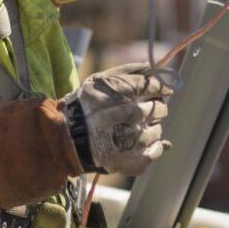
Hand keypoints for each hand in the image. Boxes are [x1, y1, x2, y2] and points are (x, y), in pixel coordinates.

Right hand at [62, 62, 173, 176]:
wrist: (67, 139)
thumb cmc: (83, 106)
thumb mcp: (100, 80)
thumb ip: (128, 71)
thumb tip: (151, 67)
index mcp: (126, 93)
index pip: (157, 87)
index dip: (160, 88)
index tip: (161, 90)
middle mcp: (134, 115)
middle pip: (161, 108)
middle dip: (153, 108)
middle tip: (139, 111)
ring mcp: (136, 139)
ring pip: (158, 129)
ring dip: (149, 128)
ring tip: (130, 129)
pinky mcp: (136, 160)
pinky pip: (156, 150)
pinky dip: (151, 147)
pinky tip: (136, 143)